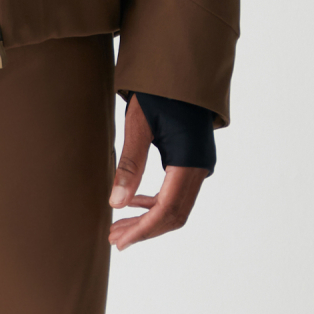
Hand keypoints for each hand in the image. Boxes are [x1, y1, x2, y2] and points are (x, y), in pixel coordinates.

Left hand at [107, 94, 207, 251]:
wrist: (183, 70)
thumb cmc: (160, 92)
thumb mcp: (138, 125)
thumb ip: (129, 164)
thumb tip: (116, 204)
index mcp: (188, 161)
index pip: (167, 209)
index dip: (143, 230)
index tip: (120, 242)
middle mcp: (200, 167)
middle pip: (174, 214)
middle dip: (145, 230)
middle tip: (114, 239)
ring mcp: (199, 165)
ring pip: (176, 206)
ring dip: (149, 219)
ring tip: (119, 227)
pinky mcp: (193, 161)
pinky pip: (177, 192)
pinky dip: (155, 203)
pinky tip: (133, 204)